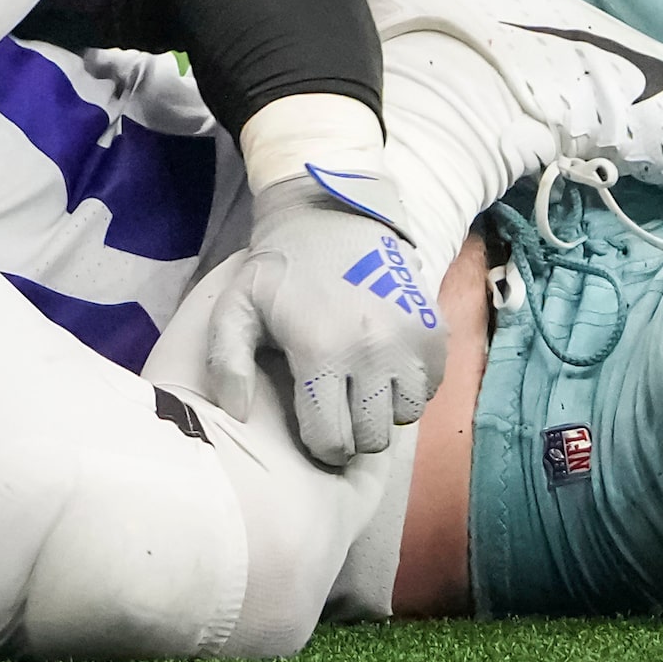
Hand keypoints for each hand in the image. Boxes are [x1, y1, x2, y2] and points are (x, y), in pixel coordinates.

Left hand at [207, 164, 447, 465]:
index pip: (331, 440)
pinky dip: (410, 389)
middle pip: (372, 436)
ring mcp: (411, 341)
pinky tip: (384, 369)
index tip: (314, 432)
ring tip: (360, 389)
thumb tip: (237, 414)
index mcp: (321, 352)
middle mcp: (373, 352)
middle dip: (352, 435)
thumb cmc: (279, 269)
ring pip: (405, 417)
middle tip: (337, 412)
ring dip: (382, 412)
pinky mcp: (436, 329)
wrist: (334, 215)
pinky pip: (431, 388)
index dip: (319, 446)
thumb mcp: (234, 307)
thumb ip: (226, 363)